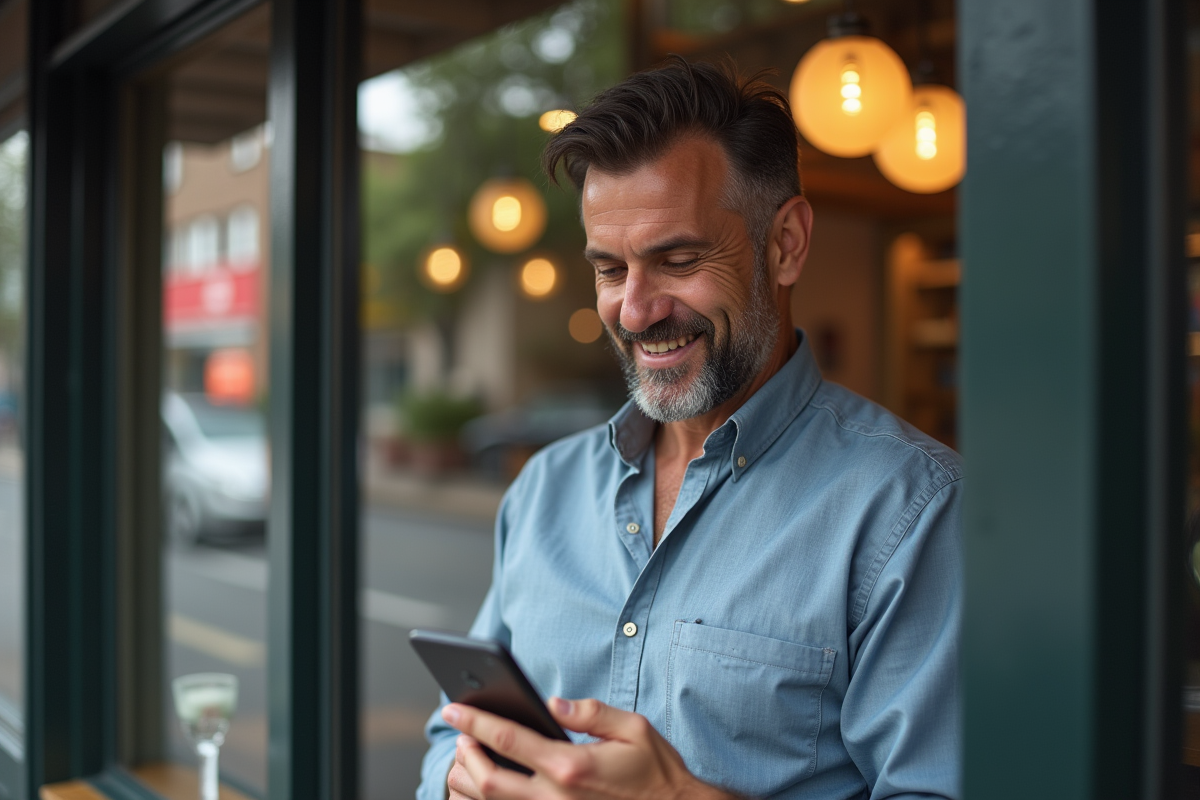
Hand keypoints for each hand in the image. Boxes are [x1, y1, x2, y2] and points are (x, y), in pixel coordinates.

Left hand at [440, 697, 738, 799]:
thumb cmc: (655, 772)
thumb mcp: (634, 729)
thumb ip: (591, 712)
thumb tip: (553, 702)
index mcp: (571, 766)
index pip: (508, 738)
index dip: (474, 721)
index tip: (453, 708)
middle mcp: (555, 798)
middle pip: (487, 779)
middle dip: (464, 753)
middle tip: (458, 734)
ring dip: (468, 782)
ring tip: (464, 760)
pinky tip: (484, 788)